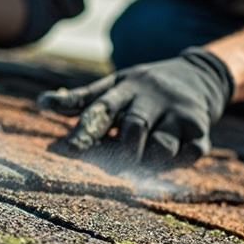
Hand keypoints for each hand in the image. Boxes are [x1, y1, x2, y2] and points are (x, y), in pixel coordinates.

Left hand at [38, 47, 234, 167]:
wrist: (198, 74)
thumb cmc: (144, 89)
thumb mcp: (114, 85)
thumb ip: (81, 99)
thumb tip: (42, 103)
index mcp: (126, 87)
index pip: (102, 107)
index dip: (86, 129)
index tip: (70, 149)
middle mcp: (152, 97)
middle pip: (134, 127)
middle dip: (122, 152)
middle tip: (115, 169)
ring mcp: (179, 111)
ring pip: (163, 144)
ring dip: (150, 162)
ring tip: (143, 167)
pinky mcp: (201, 126)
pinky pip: (192, 151)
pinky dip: (181, 161)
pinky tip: (175, 160)